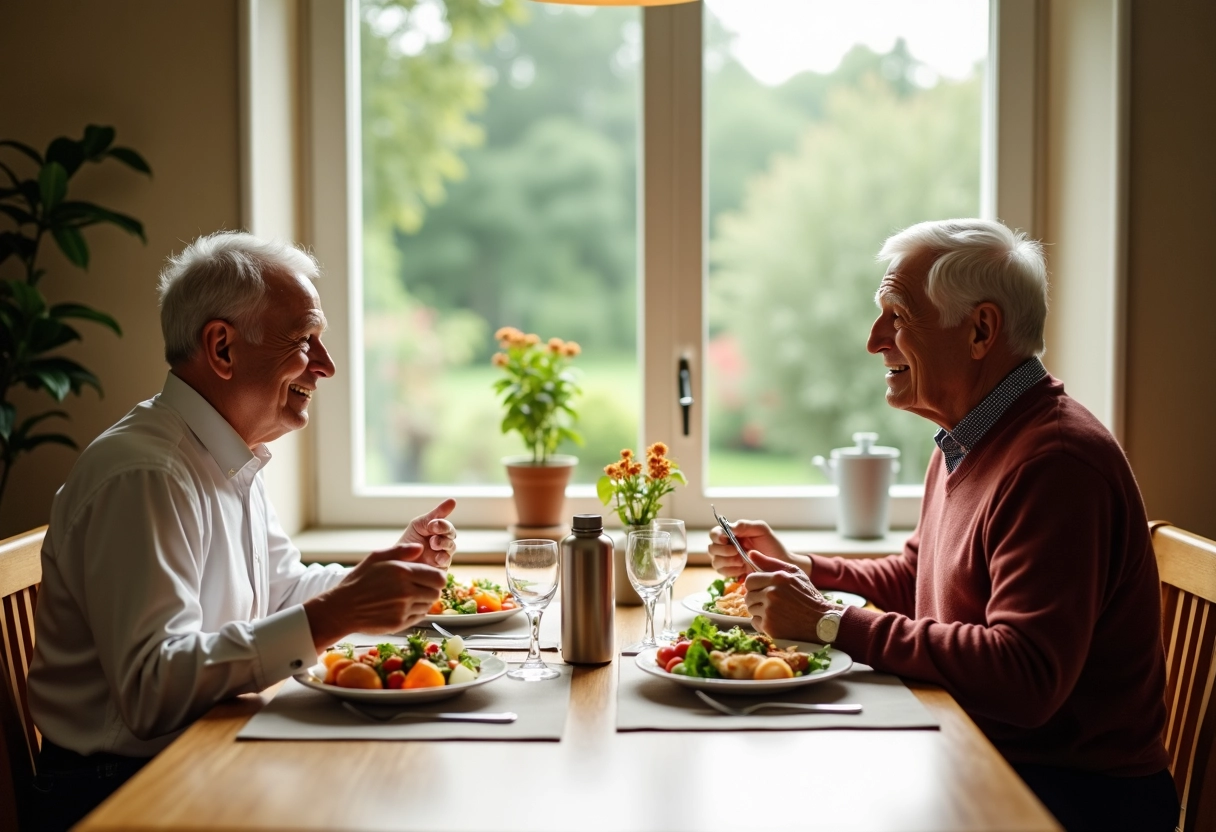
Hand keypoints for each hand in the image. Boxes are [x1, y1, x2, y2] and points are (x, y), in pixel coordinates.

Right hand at [304, 543, 446, 650]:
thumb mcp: (376, 558)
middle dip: (431, 589)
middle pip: (436, 592)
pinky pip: (418, 617)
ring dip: (422, 600)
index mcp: (403, 572)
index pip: (439, 577)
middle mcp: (406, 592)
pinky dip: (414, 612)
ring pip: (428, 605)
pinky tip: (401, 607)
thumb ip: (401, 550)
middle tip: (419, 587)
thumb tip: (421, 548)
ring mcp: (403, 609)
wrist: (342, 608)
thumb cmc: (359, 581)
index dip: (437, 577)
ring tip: (407, 597)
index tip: (430, 577)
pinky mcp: (399, 624)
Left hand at [396, 498, 457, 569]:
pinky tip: (436, 558)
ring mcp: (442, 556)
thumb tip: (453, 500)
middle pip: (452, 535)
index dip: (442, 524)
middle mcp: (443, 543)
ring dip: (444, 544)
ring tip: (433, 544)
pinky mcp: (440, 569)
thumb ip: (436, 514)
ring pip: (451, 548)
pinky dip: (443, 558)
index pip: (447, 526)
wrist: (396, 561)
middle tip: (434, 532)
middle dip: (444, 532)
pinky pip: (447, 562)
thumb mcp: (420, 524)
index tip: (432, 524)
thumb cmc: (408, 541)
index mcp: (438, 532)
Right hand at [707, 518, 808, 577]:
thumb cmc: (772, 545)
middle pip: (711, 548)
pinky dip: (731, 571)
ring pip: (715, 561)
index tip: (725, 539)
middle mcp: (727, 547)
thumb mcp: (761, 530)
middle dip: (723, 551)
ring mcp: (728, 560)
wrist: (780, 564)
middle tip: (737, 551)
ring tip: (742, 561)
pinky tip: (742, 569)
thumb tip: (729, 527)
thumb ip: (744, 525)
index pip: (715, 533)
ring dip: (727, 561)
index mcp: (732, 534)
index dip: (716, 536)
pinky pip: (722, 572)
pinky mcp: (732, 572)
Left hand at [744, 552, 837, 641]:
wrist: (822, 621)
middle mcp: (772, 593)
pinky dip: (762, 623)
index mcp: (777, 578)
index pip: (749, 580)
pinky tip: (776, 621)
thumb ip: (770, 563)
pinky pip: (755, 623)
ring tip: (776, 611)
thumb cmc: (808, 595)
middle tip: (771, 602)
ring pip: (751, 609)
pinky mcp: (770, 627)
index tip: (763, 589)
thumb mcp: (794, 573)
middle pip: (748, 596)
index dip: (755, 585)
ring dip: (759, 611)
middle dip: (757, 599)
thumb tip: (751, 553)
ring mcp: (770, 611)